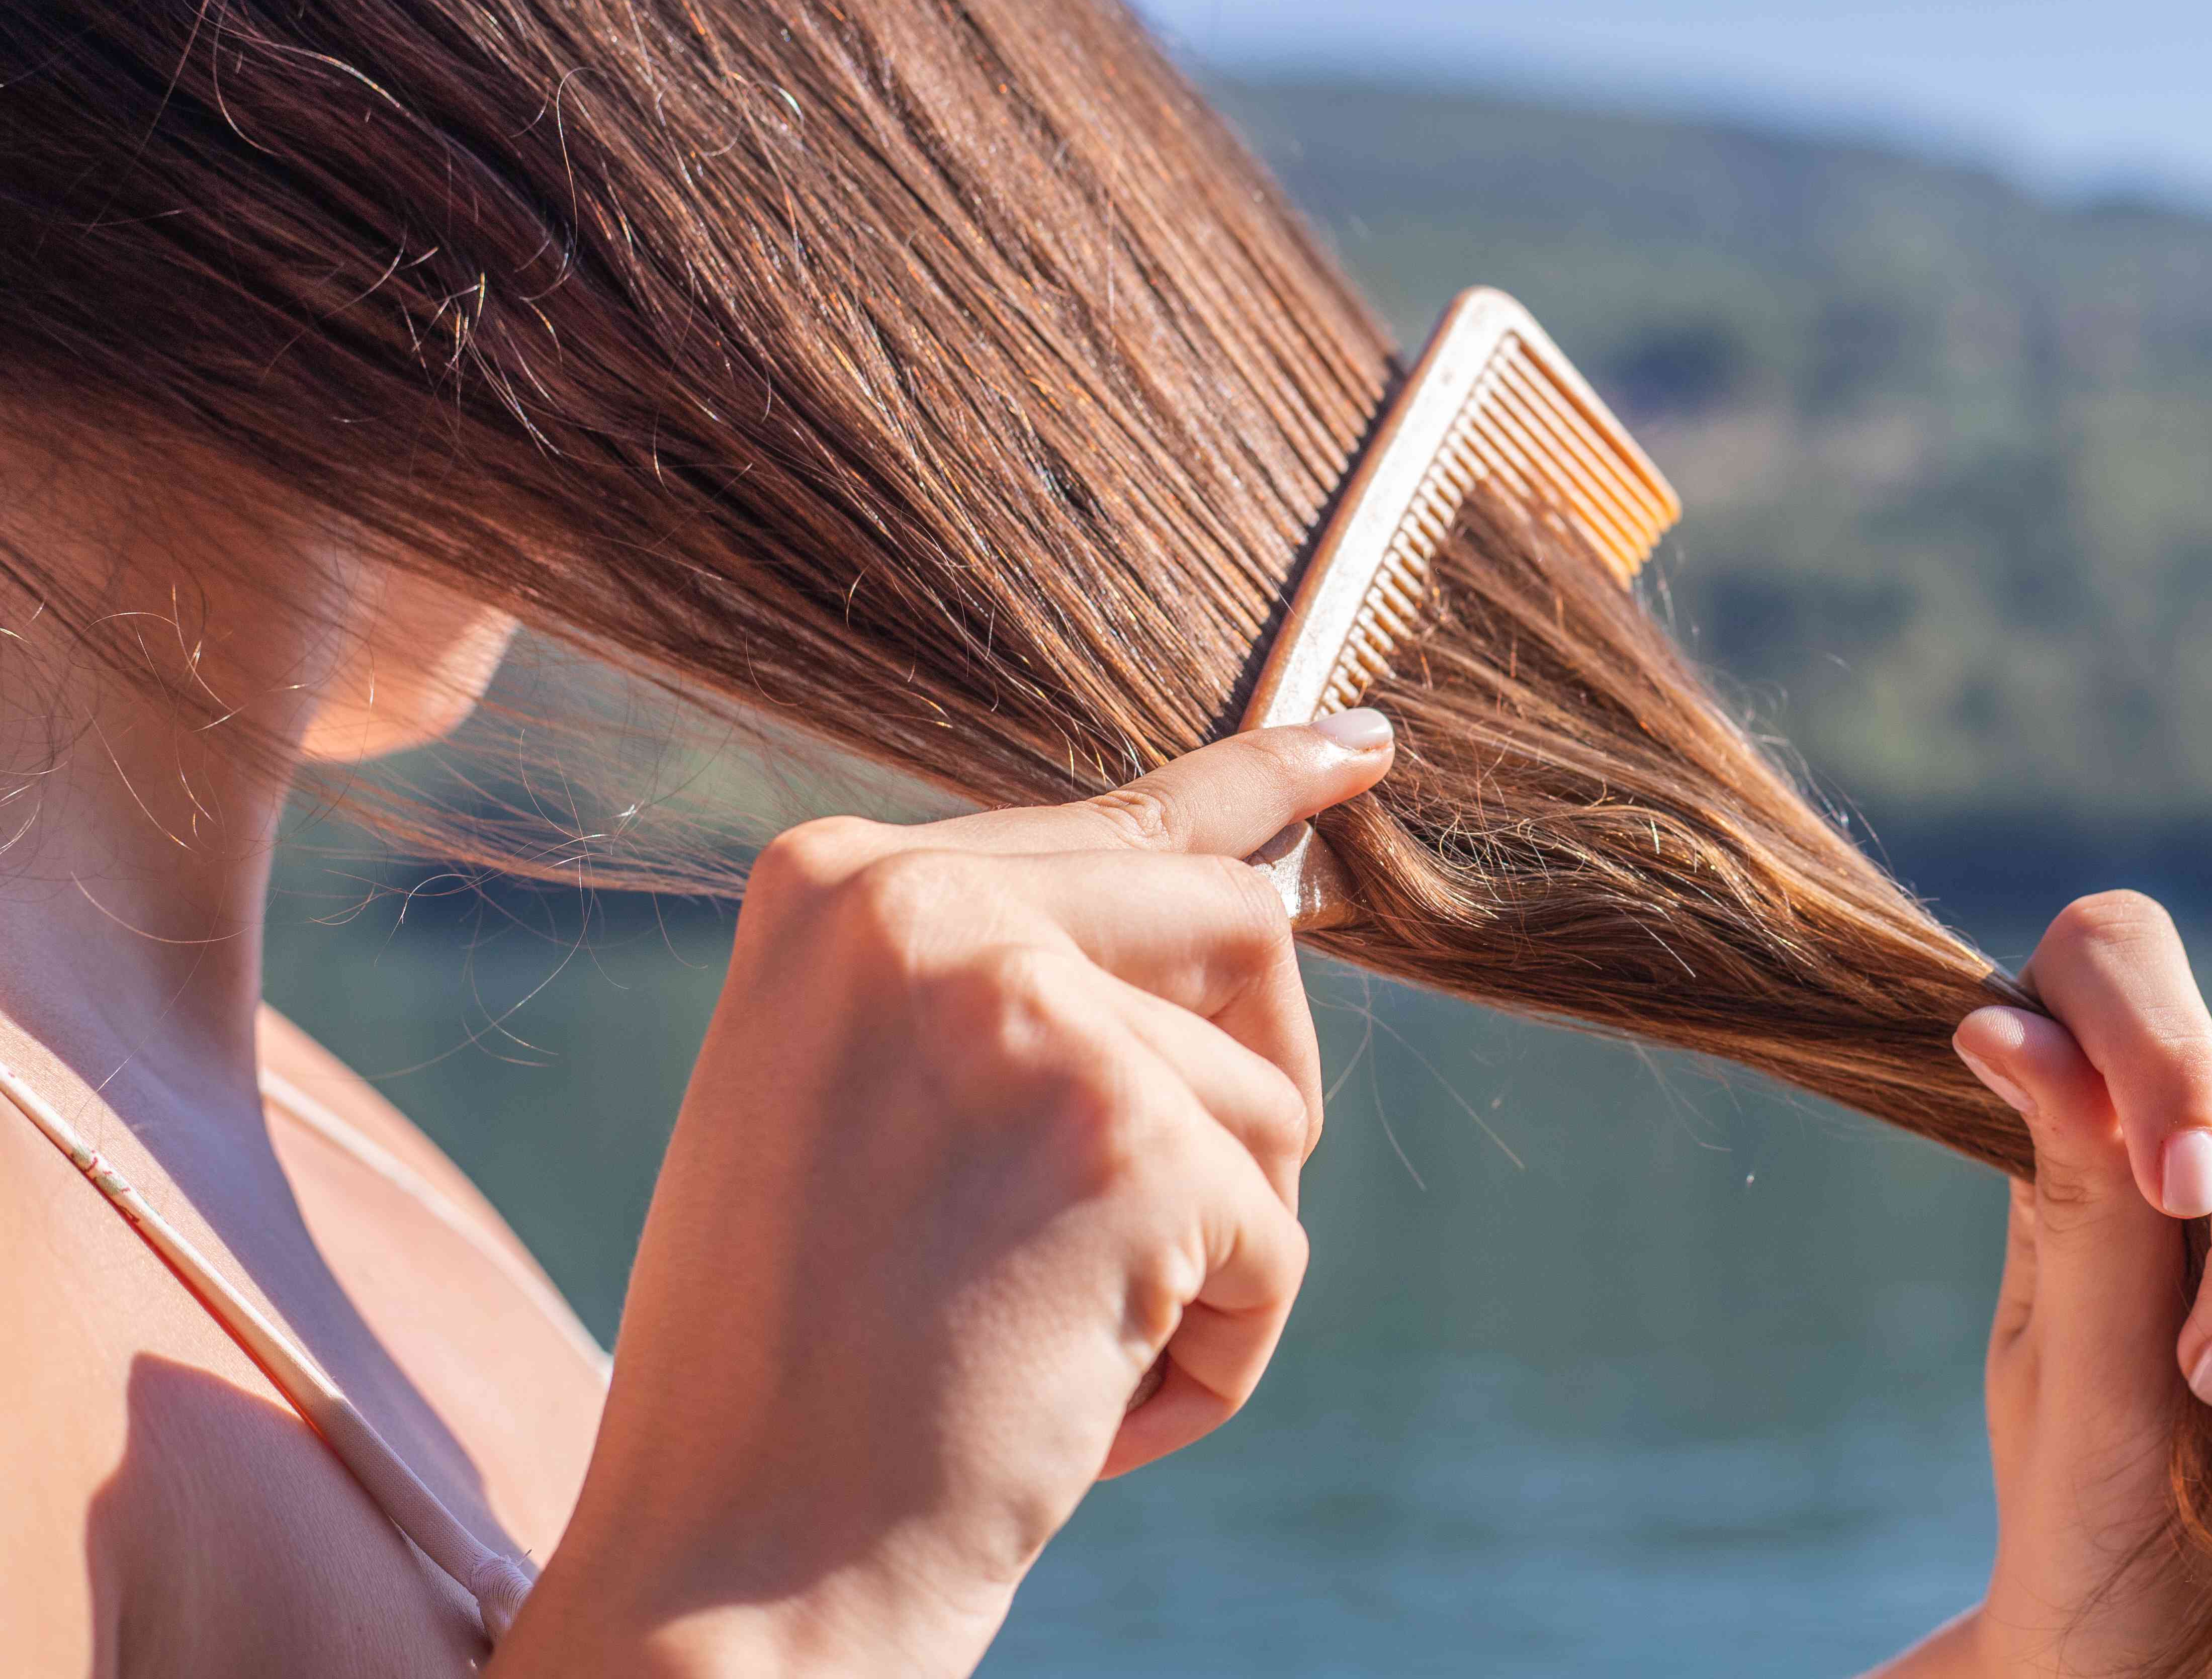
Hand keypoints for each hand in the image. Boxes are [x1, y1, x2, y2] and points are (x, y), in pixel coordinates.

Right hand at [489, 715, 1394, 1678]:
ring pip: (1268, 1105)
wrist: (742, 1570)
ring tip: (1057, 1342)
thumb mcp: (871, 1104)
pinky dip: (1216, 1351)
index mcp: (841, 883)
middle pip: (1242, 931)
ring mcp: (1028, 1016)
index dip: (1261, 788)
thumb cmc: (802, 1359)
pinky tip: (1088, 1407)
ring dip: (1207, 1252)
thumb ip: (1021, 979)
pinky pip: (1273, 1243)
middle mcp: (926, 910)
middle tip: (1141, 1229)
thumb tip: (1264, 881)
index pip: (1122, 820)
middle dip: (1241, 1096)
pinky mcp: (1130, 1141)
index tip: (1363, 747)